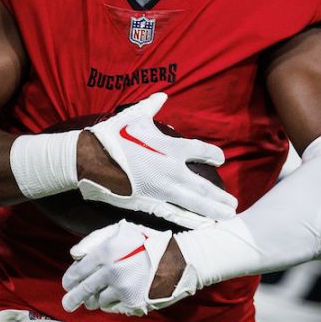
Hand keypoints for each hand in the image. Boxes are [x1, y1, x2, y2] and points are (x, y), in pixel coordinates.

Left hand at [61, 220, 196, 316]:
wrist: (178, 259)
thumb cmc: (148, 242)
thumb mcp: (121, 230)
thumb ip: (94, 239)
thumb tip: (74, 254)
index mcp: (105, 253)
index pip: (77, 272)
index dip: (69, 280)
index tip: (68, 284)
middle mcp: (110, 272)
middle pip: (83, 291)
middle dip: (72, 299)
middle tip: (68, 304)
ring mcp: (121, 289)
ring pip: (97, 301)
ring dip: (95, 300)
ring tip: (97, 297)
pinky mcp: (131, 302)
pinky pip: (113, 307)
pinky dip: (111, 303)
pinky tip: (117, 296)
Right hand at [78, 93, 236, 229]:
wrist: (87, 159)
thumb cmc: (110, 136)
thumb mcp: (133, 116)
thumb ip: (151, 108)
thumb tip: (162, 95)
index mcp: (169, 147)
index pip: (200, 150)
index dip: (212, 155)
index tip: (221, 159)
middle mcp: (170, 169)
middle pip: (202, 185)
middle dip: (219, 195)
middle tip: (234, 203)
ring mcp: (160, 189)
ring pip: (193, 203)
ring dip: (211, 210)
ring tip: (226, 216)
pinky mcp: (147, 203)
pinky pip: (173, 214)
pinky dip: (189, 220)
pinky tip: (201, 226)